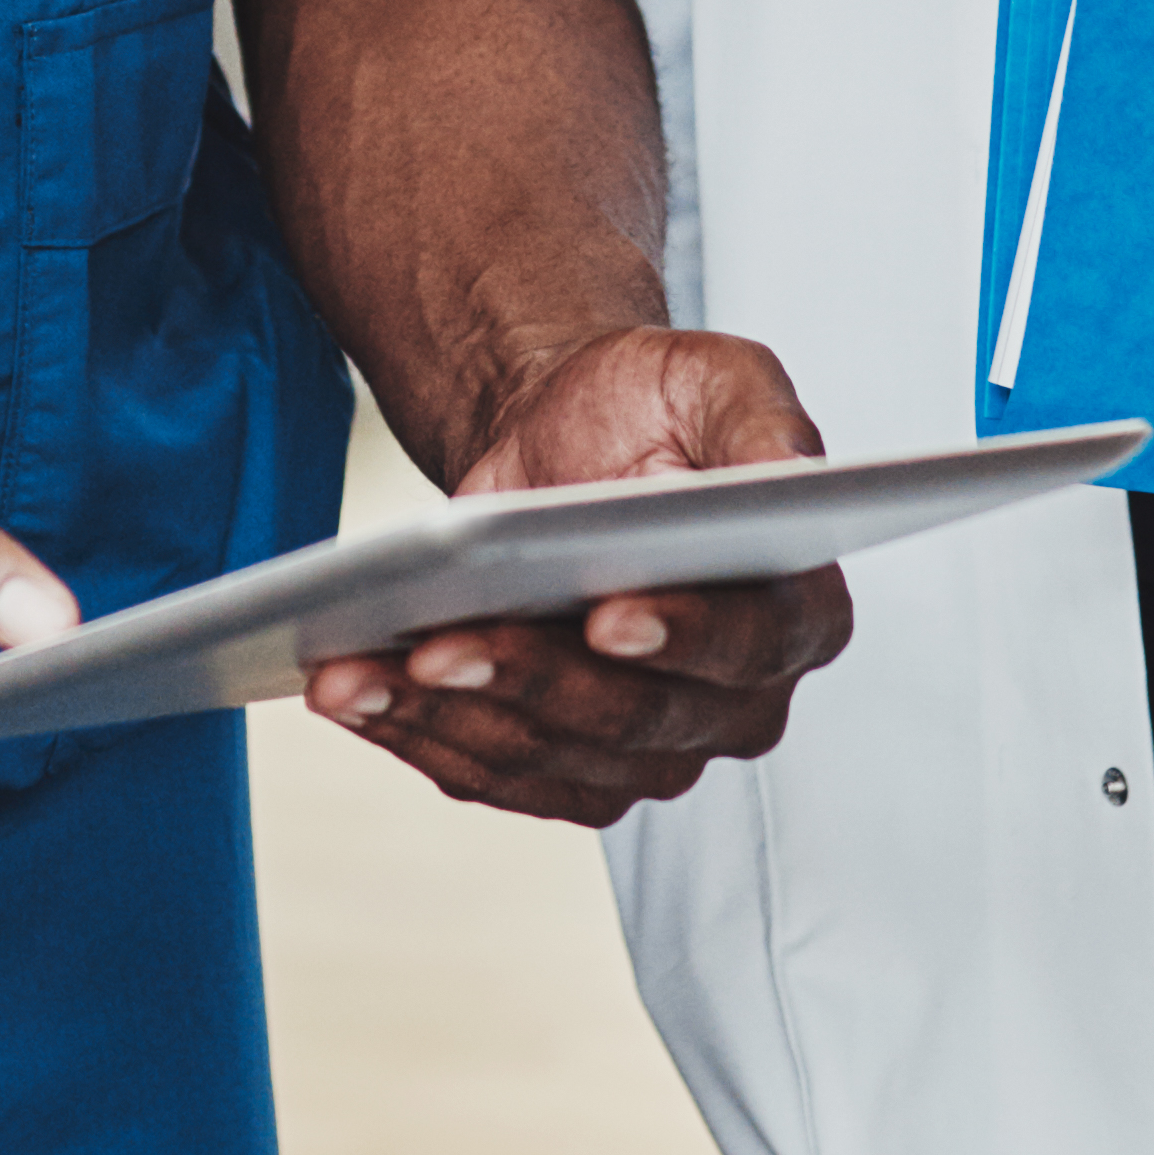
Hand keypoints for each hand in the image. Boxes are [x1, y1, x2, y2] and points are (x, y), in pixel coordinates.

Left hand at [303, 323, 855, 825]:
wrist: (564, 442)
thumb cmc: (650, 411)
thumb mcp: (722, 379)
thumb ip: (768, 424)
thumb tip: (787, 477)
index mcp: (798, 612)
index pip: (752, 643)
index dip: (683, 637)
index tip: (609, 617)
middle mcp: (738, 704)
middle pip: (637, 719)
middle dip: (534, 680)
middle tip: (441, 643)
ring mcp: (653, 750)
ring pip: (553, 759)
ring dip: (451, 718)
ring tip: (361, 671)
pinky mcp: (571, 772)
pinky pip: (495, 775)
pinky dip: (418, 736)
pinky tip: (355, 693)